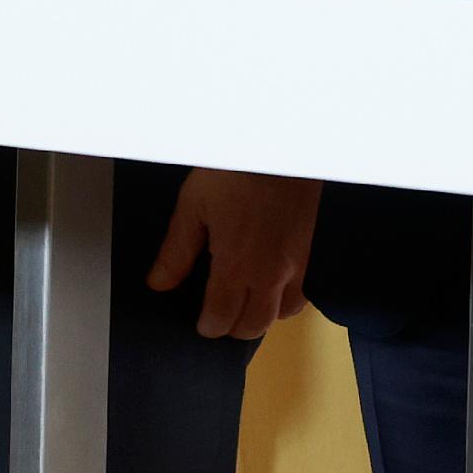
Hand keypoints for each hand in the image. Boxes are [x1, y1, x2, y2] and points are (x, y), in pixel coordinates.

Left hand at [146, 170, 323, 340]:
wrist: (281, 145)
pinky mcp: (313, 251)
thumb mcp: (193, 206)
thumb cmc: (233, 171)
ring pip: (284, 313)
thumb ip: (177, 251)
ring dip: (263, 314)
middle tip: (220, 315)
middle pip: (255, 325)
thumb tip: (158, 285)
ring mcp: (298, 264)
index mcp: (237, 266)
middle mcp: (271, 274)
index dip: (208, 326)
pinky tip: (273, 281)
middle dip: (234, 327)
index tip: (201, 322)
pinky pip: (304, 292)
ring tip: (247, 298)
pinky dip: (287, 298)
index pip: (223, 319)